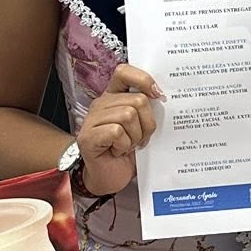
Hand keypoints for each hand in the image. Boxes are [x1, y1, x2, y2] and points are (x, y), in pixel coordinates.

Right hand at [77, 63, 164, 197]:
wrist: (109, 178)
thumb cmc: (126, 152)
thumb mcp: (140, 126)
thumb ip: (146, 109)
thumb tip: (162, 97)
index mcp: (114, 96)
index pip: (125, 72)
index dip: (144, 80)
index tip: (158, 95)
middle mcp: (101, 103)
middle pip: (137, 100)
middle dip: (146, 124)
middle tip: (139, 138)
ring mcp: (92, 119)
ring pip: (128, 115)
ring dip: (135, 136)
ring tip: (127, 145)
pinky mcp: (88, 137)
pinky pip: (117, 132)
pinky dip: (124, 145)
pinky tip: (117, 151)